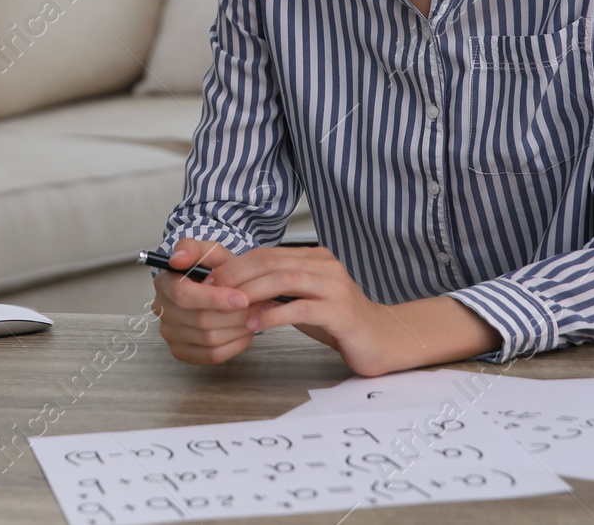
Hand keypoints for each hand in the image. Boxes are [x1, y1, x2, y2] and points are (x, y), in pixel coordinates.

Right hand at [151, 238, 259, 364]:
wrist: (220, 289)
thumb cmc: (216, 272)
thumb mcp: (210, 253)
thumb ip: (194, 248)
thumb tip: (178, 258)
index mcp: (164, 283)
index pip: (184, 295)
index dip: (215, 298)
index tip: (242, 298)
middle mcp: (162, 310)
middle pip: (200, 319)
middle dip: (234, 314)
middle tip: (259, 307)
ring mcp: (170, 333)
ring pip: (209, 339)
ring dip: (238, 329)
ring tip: (256, 316)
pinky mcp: (181, 351)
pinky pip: (212, 355)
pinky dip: (234, 345)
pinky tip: (245, 331)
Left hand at [204, 245, 399, 375]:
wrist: (381, 340)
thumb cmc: (338, 322)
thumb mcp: (302, 301)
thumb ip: (276, 293)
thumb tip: (236, 292)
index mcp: (315, 258)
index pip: (268, 253)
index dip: (237, 264)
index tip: (212, 279)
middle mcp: (326, 266)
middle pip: (273, 262)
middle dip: (238, 275)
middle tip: (214, 291)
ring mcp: (336, 287)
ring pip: (286, 279)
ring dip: (253, 292)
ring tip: (232, 305)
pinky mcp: (342, 313)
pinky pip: (301, 308)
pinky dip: (275, 315)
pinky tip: (258, 324)